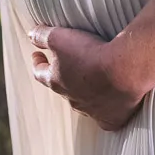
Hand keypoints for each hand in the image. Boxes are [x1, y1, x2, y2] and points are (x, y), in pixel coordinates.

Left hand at [28, 24, 147, 132]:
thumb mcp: (59, 37)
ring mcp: (91, 111)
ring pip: (83, 102)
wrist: (123, 71)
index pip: (39, 73)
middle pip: (61, 88)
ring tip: (90, 80)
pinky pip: (105, 117)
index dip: (38, 62)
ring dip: (83, 92)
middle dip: (61, 76)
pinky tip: (109, 104)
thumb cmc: (90, 53)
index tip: (37, 55)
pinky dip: (105, 110)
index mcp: (56, 81)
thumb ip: (42, 36)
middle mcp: (71, 99)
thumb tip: (31, 35)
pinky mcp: (110, 119)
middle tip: (65, 66)